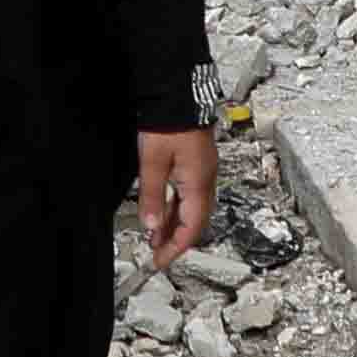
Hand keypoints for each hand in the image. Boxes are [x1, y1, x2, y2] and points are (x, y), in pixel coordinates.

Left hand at [133, 125, 218, 274]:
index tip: (160, 261)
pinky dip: (177, 208)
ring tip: (157, 236)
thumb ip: (152, 195)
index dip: (175, 249)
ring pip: (193, 209)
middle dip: (176, 241)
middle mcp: (205, 180)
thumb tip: (151, 224)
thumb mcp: (152, 162)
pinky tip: (165, 211)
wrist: (179, 94)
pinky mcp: (198, 163)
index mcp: (198, 183)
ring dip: (176, 225)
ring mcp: (203, 171)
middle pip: (195, 222)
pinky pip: (190, 195)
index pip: (191, 228)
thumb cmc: (170, 122)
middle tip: (158, 253)